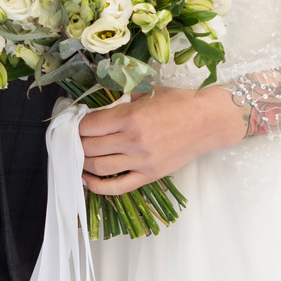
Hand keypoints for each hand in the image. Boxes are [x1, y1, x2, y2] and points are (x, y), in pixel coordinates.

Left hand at [78, 85, 245, 194]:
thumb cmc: (179, 103)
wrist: (208, 121)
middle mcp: (133, 141)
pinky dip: (97, 186)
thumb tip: (96, 111)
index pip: (89, 125)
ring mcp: (141, 161)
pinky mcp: (149, 175)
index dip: (76, 125)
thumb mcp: (146, 93)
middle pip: (90, 147)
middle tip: (73, 139)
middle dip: (76, 143)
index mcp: (130, 117)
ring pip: (99, 167)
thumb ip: (120, 102)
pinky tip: (87, 178)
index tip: (73, 123)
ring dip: (83, 162)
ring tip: (78, 156)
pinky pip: (117, 187)